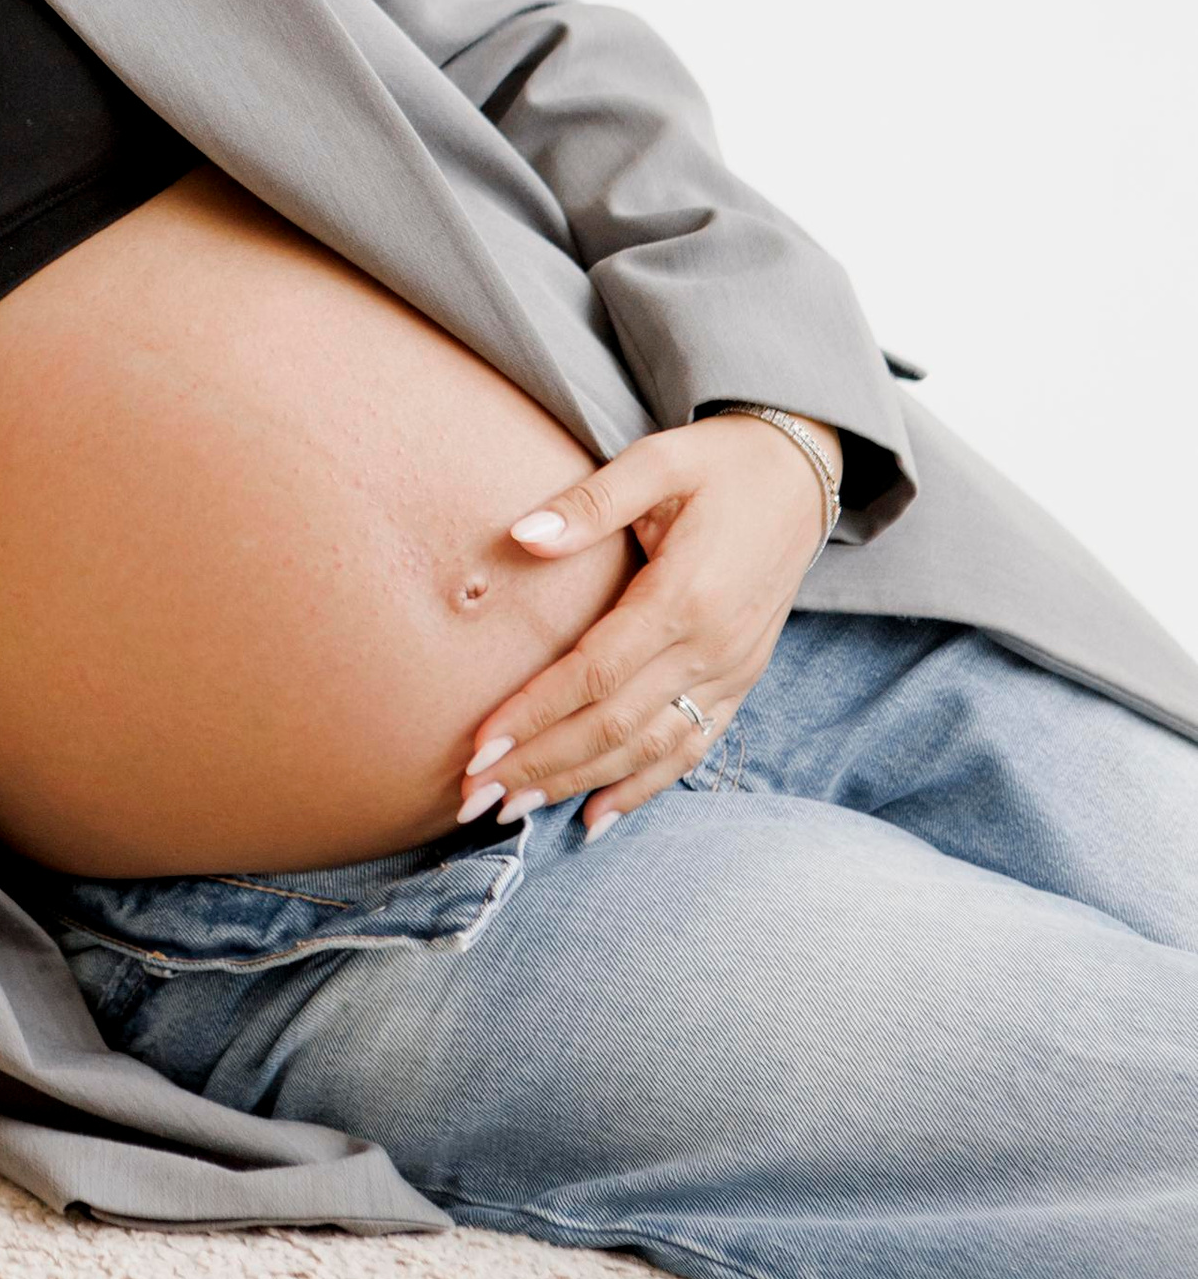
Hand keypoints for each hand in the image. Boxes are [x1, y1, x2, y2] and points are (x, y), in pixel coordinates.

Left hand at [456, 412, 839, 837]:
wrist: (804, 472)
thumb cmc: (721, 463)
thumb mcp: (657, 460)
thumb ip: (590, 502)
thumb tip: (522, 536)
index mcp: (683, 596)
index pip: (593, 673)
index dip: (532, 714)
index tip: (477, 746)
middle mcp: (711, 647)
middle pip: (614, 725)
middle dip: (540, 764)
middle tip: (475, 797)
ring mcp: (732, 671)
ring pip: (649, 748)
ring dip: (579, 784)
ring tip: (515, 810)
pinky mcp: (743, 680)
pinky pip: (693, 748)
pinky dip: (643, 787)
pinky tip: (596, 817)